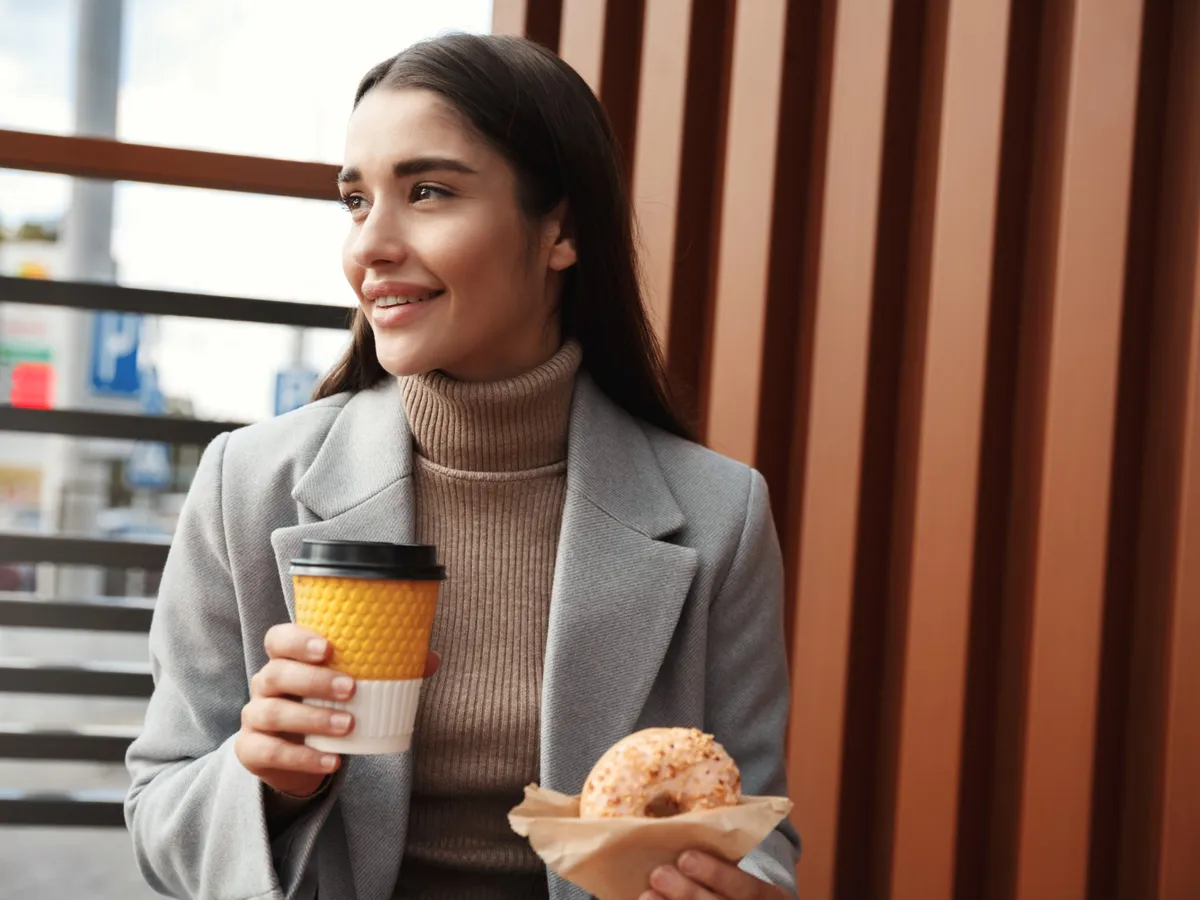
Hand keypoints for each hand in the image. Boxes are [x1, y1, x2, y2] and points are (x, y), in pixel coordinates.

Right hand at [235, 623, 438, 796]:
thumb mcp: (353, 686)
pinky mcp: (252, 750)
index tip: (329, 647)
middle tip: (352, 688)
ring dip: (312, 718)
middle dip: (313, 680)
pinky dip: (302, 758)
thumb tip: (431, 658)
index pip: (278, 638)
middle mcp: (265, 684)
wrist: (299, 754)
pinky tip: (333, 761)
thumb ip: (389, 670)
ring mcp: (254, 717)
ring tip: (349, 725)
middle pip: (276, 673)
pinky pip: (270, 752)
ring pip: (272, 712)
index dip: (297, 640)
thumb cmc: (328, 705)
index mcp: (286, 659)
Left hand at [640, 851, 789, 899]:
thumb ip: (730, 850)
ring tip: (647, 895)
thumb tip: (692, 810)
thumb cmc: (742, 879)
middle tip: (658, 873)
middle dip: (688, 894)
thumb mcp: (749, 865)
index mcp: (771, 896)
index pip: (748, 887)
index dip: (718, 874)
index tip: (685, 856)